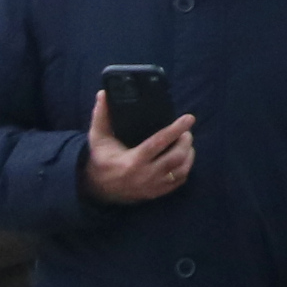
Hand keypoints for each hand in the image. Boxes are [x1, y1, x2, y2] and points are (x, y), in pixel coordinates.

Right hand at [82, 93, 196, 205]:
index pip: (159, 142)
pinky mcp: (157, 193)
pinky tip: (184, 157)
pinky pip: (179, 181)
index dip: (176, 129)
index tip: (189, 118)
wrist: (98, 189)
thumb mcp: (98, 138)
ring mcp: (153, 186)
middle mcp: (145, 175)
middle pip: (175, 157)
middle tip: (186, 131)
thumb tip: (103, 93)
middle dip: (185, 141)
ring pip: (181, 170)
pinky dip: (186, 168)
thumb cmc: (100, 159)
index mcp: (132, 160)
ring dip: (189, 154)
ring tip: (186, 142)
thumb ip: (101, 116)